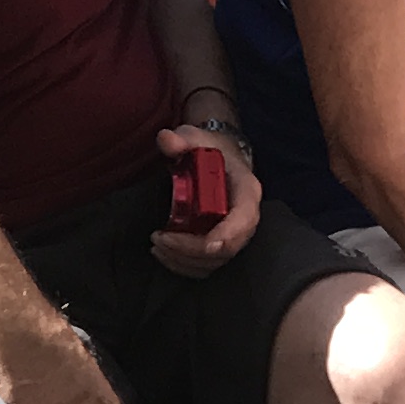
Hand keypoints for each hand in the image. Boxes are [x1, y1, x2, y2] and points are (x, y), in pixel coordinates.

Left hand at [147, 123, 262, 276]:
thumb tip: (166, 140)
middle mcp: (246, 217)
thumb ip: (181, 138)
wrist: (218, 158)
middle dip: (193, 250)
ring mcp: (234, 234)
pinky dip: (185, 265)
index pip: (244, 218)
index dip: (227, 235)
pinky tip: (164, 253)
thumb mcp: (196, 137)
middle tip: (160, 239)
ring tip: (157, 246)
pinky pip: (207, 265)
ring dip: (185, 260)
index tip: (204, 244)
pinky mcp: (220, 244)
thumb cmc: (209, 149)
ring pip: (216, 261)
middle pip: (227, 247)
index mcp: (247, 190)